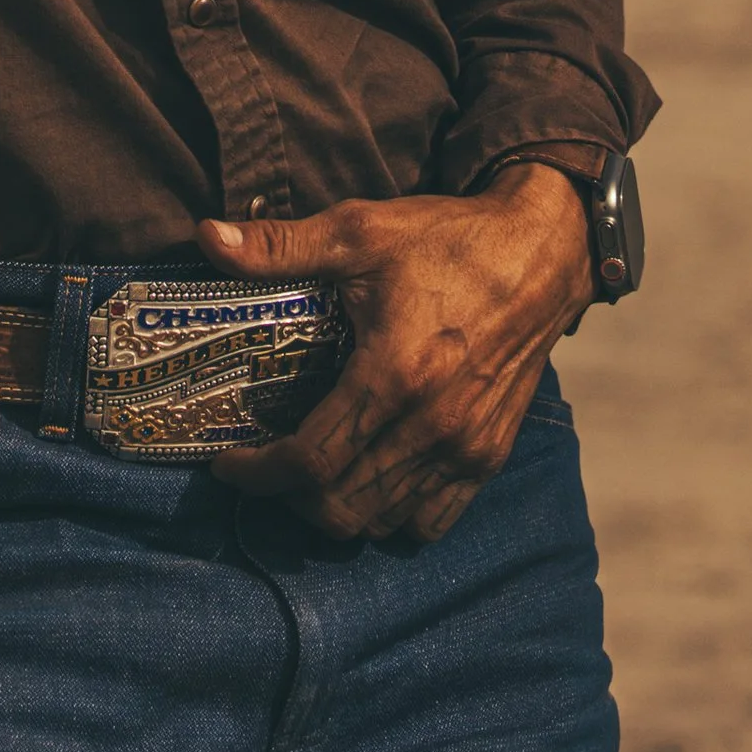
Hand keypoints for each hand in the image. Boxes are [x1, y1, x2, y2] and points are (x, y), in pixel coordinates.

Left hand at [196, 166, 590, 543]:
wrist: (543, 252)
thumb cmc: (449, 239)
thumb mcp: (360, 230)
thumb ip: (281, 245)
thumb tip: (208, 237)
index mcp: (394, 376)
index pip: (310, 462)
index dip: (258, 474)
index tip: (228, 463)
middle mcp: (433, 426)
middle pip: (340, 507)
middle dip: (289, 497)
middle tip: (267, 463)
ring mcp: (467, 448)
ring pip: (383, 521)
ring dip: (337, 508)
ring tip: (312, 471)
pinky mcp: (491, 454)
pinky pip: (432, 521)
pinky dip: (392, 515)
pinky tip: (371, 479)